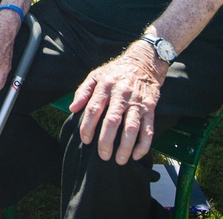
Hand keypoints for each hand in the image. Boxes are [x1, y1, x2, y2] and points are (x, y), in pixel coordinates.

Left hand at [68, 43, 165, 164]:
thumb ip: (83, 91)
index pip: (93, 108)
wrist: (144, 61)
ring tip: (119, 160)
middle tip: (102, 156)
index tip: (85, 140)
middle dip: (106, 141)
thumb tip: (72, 108)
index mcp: (105, 86)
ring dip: (125, 146)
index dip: (87, 126)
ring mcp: (137, 101)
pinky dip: (143, 144)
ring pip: (131, 127)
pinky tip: (136, 155)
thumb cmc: (116, 71)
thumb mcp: (96, 75)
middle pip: (112, 120)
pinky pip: (148, 128)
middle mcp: (121, 94)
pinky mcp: (150, 107)